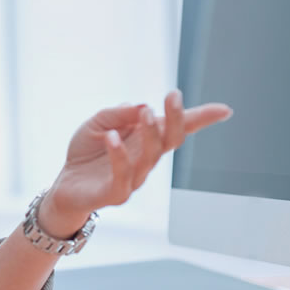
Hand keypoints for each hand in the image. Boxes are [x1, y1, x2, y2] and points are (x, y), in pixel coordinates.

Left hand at [39, 90, 231, 236]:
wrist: (66, 185)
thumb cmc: (87, 152)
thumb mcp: (99, 122)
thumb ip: (118, 113)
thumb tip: (141, 104)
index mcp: (145, 140)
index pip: (177, 129)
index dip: (201, 120)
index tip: (224, 110)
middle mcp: (145, 159)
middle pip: (170, 141)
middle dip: (175, 119)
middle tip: (173, 97)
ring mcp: (133, 178)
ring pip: (150, 158)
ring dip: (149, 134)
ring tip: (145, 112)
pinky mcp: (115, 193)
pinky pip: (122, 176)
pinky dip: (119, 156)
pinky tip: (112, 138)